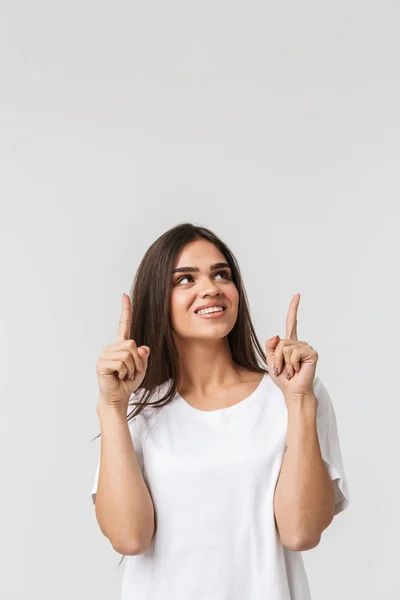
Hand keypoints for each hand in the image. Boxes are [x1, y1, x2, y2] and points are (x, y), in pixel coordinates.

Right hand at [96, 293, 149, 410]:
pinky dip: (124, 372)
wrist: (118, 397)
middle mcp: (112, 347)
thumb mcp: (142, 367)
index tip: (124, 296)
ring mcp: (105, 355)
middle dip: (137, 360)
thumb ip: (143, 356)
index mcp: (121, 345)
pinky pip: (120, 363)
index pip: (123, 324)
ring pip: (127, 354)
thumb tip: (142, 348)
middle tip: (132, 371)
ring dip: (131, 368)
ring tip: (124, 375)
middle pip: (131, 344)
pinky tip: (118, 377)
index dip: (125, 310)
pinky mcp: (102, 364)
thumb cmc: (128, 382)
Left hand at [265, 293, 317, 400]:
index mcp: (289, 343)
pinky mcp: (312, 354)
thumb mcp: (270, 360)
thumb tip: (276, 335)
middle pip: (280, 343)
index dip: (294, 308)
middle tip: (282, 369)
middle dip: (277, 358)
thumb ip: (270, 346)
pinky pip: (294, 354)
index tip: (297, 295)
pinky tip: (296, 370)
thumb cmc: (283, 377)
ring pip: (285, 348)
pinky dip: (291, 364)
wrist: (292, 391)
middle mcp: (299, 343)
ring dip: (283, 363)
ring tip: (290, 371)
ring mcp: (306, 348)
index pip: (291, 322)